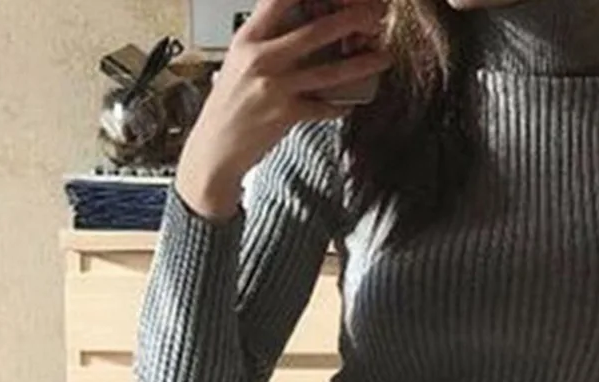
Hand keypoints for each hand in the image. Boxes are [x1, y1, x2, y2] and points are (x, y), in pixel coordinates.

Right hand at [177, 0, 390, 219]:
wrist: (215, 148)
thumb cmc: (229, 104)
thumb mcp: (239, 62)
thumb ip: (266, 40)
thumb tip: (296, 21)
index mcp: (247, 39)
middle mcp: (261, 59)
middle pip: (314, 32)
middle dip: (350, 21)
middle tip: (373, 16)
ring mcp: (275, 87)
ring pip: (329, 72)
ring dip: (361, 64)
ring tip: (383, 58)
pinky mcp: (286, 115)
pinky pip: (324, 107)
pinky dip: (340, 106)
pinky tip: (351, 103)